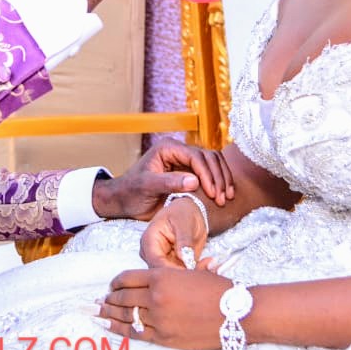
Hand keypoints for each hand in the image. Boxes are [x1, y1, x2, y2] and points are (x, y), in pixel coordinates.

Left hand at [92, 139, 232, 221]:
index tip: (213, 193)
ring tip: (226, 198)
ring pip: (213, 163)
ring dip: (222, 179)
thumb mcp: (147, 187)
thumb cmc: (131, 193)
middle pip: (209, 157)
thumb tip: (195, 181)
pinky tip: (223, 195)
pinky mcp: (189, 171)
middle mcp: (178, 151)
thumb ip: (169, 182)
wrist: (124, 201)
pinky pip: (210, 172)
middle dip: (218, 177)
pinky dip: (219, 182)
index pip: (196, 156)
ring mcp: (185, 160)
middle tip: (222, 198)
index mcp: (167, 148)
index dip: (208, 174)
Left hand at [99, 267, 230, 349]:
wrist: (237, 314)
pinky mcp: (164, 337)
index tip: (111, 286)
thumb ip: (169, 275)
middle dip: (109, 299)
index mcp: (161, 275)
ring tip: (100, 314)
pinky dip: (121, 329)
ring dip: (110, 314)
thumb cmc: (218, 290)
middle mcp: (156, 296)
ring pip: (126, 316)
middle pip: (123, 297)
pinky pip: (136, 333)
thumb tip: (153, 277)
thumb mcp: (190, 273)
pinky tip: (113, 327)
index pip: (127, 278)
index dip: (115, 282)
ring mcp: (159, 318)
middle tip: (100, 302)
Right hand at [140, 196, 210, 268]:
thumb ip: (184, 240)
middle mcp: (153, 253)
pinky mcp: (174, 265)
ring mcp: (162, 260)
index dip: (171, 270)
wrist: (189, 212)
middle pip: (163, 273)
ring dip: (191, 274)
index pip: (156, 262)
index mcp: (149, 240)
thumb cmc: (182, 212)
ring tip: (207, 264)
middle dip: (183, 274)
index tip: (189, 271)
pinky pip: (183, 275)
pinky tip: (207, 264)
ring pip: (173, 277)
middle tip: (204, 267)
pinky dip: (195, 272)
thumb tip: (184, 257)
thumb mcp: (184, 221)